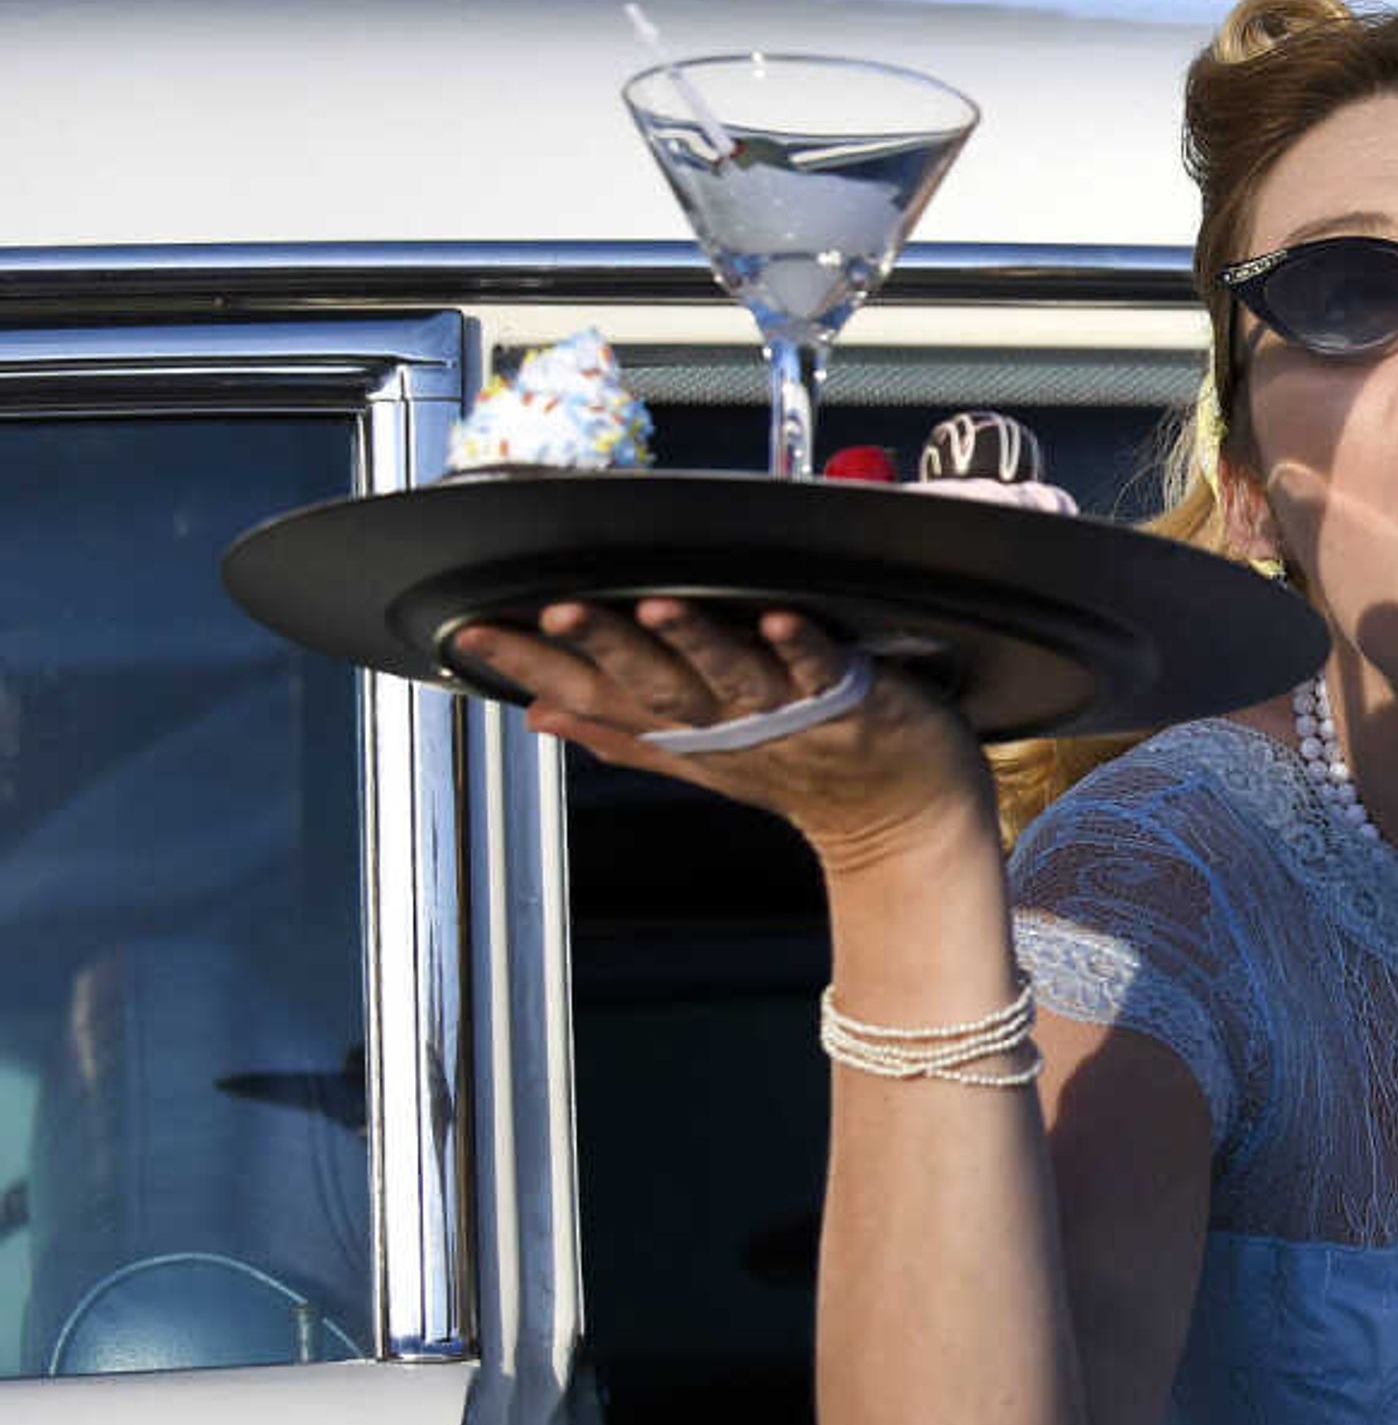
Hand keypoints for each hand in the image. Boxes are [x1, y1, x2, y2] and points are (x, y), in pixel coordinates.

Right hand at [448, 600, 992, 874]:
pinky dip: (802, 646)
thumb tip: (538, 714)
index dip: (530, 665)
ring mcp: (789, 713)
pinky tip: (782, 620)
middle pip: (653, 684)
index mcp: (683, 730)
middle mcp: (727, 722)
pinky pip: (824, 667)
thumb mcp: (697, 756)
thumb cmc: (801, 772)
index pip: (591, 695)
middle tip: (553, 608)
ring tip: (655, 607)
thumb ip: (618, 732)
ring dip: (693, 641)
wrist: (900, 817)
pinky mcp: (853, 699)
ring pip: (730, 675)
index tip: (470, 631)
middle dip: (602, 645)